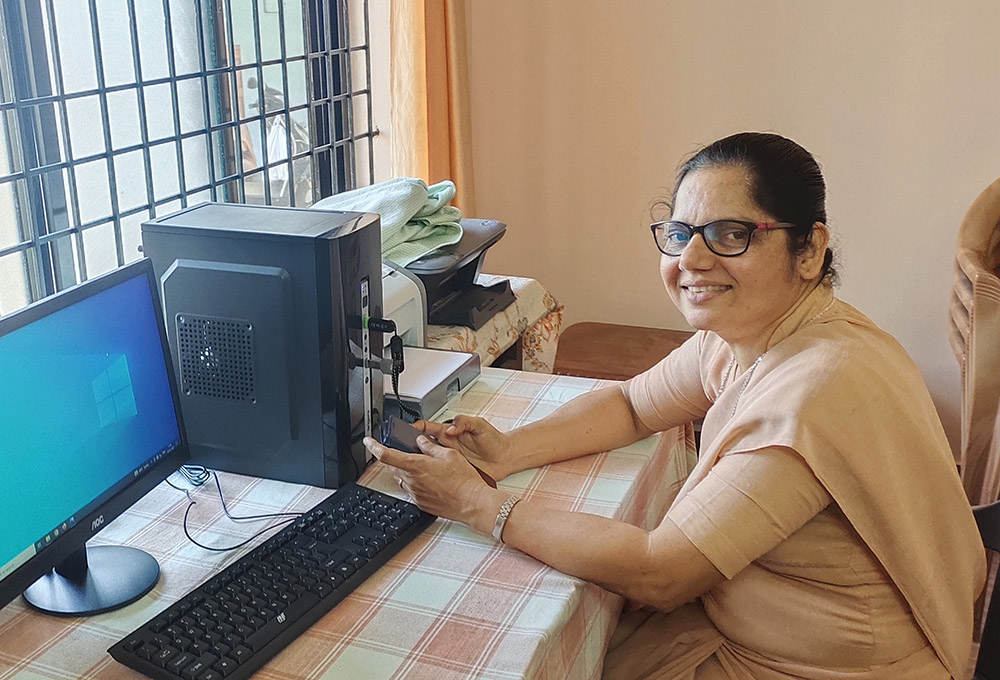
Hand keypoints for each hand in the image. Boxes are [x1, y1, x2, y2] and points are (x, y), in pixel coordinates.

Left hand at [363, 435, 504, 532]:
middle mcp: (412, 481)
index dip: (374, 447)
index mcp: (417, 466)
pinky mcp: (420, 503)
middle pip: (392, 466)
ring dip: (406, 470)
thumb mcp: (449, 455)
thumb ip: (430, 447)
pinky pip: (411, 489)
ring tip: (423, 466)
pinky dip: (415, 482)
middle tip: (404, 451)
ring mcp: (415, 494)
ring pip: (402, 478)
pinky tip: (430, 480)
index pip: (387, 455)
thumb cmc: (465, 481)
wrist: (472, 503)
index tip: (369, 442)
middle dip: (394, 457)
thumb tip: (421, 442)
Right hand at [414, 415, 514, 479]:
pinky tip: (426, 478)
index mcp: (450, 432)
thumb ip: (464, 422)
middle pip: (422, 445)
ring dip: (419, 463)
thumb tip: (451, 428)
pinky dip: (430, 476)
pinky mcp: (454, 472)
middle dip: (410, 447)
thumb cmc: (495, 440)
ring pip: (427, 461)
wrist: (507, 458)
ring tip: (410, 464)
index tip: (407, 430)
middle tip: (402, 450)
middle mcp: (447, 446)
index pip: (427, 428)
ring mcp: (449, 460)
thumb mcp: (480, 425)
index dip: (415, 428)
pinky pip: (438, 474)